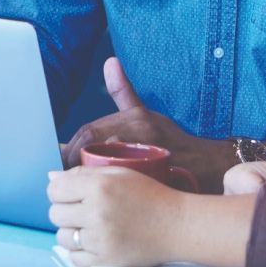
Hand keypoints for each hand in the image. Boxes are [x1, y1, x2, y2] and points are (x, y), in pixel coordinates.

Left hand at [47, 165, 186, 266]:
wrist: (177, 226)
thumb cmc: (149, 196)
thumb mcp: (119, 174)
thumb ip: (83, 174)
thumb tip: (51, 178)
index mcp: (100, 187)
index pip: (54, 190)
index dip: (61, 191)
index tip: (73, 194)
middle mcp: (97, 213)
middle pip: (54, 214)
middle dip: (66, 211)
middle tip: (85, 210)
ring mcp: (101, 240)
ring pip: (62, 237)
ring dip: (72, 232)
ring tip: (92, 227)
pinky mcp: (106, 261)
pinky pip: (75, 258)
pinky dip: (82, 251)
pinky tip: (97, 242)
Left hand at [61, 58, 231, 184]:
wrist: (205, 167)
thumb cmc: (171, 141)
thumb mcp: (147, 113)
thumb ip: (123, 91)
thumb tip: (110, 62)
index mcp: (134, 121)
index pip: (88, 133)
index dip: (68, 147)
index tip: (60, 159)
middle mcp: (139, 138)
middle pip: (91, 153)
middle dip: (73, 165)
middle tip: (63, 179)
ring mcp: (145, 163)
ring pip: (102, 173)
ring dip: (84, 183)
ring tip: (75, 193)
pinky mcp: (150, 186)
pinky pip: (117, 193)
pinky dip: (103, 198)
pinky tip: (95, 204)